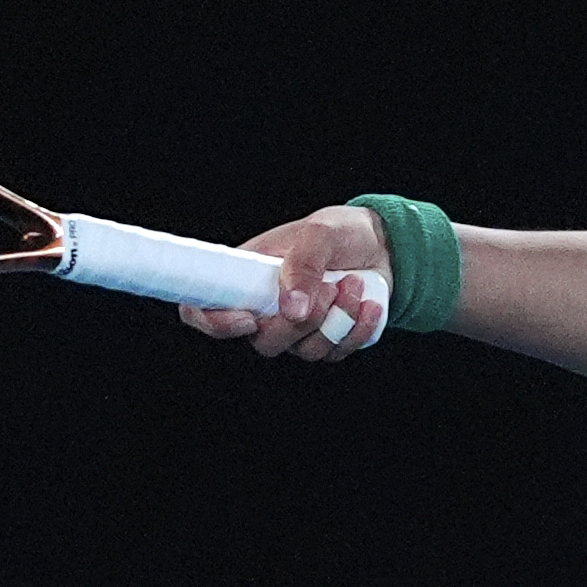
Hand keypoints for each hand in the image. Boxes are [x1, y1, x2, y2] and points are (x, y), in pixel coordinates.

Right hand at [179, 204, 391, 362]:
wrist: (380, 246)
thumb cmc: (339, 233)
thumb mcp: (319, 233)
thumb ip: (303, 265)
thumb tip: (291, 309)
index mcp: (246, 278)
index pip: (205, 310)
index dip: (216, 323)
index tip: (248, 319)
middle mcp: (266, 309)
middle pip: (264, 342)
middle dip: (299, 323)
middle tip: (328, 287)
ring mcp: (296, 330)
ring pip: (304, 351)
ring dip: (336, 320)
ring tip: (352, 284)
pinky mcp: (327, 341)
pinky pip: (336, 353)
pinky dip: (356, 330)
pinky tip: (367, 304)